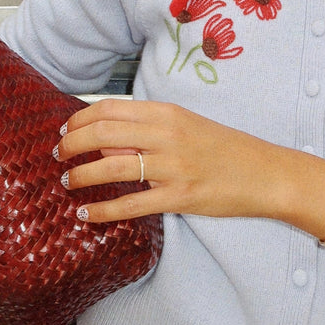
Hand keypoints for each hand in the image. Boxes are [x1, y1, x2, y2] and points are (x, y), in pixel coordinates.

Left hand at [54, 99, 324, 264]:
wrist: (266, 173)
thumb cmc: (224, 149)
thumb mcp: (186, 128)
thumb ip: (148, 131)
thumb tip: (106, 143)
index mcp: (168, 112)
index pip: (110, 108)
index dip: (80, 119)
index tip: (65, 131)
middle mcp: (168, 134)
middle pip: (103, 133)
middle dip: (72, 145)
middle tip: (59, 156)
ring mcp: (173, 166)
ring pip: (111, 167)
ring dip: (81, 175)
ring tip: (68, 183)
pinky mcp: (180, 197)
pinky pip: (131, 205)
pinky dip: (103, 211)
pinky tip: (87, 215)